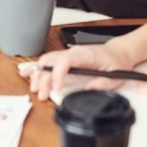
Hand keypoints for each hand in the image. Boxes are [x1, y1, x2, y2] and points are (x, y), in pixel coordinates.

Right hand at [24, 42, 141, 101]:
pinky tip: (27, 73)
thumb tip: (88, 90)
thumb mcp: (115, 76)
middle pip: (51, 61)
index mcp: (85, 54)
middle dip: (43, 78)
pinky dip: (37, 67)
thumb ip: (102, 84)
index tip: (56, 87)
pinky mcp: (66, 58)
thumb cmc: (117, 62)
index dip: (57, 73)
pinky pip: (48, 61)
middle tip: (42, 94)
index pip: (65, 60)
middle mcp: (74, 52)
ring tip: (34, 88)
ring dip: (37, 74)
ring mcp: (68, 53)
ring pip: (46, 60)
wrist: (119, 53)